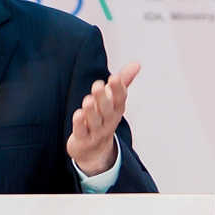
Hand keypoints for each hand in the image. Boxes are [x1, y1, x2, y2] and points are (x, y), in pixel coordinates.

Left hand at [68, 60, 139, 176]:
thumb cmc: (104, 118)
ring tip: (88, 100)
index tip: (114, 77)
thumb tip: (136, 63)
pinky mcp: (83, 140)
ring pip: (95, 122)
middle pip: (107, 111)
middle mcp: (108, 121)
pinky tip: (78, 114)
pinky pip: (82, 133)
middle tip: (97, 86)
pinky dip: (80, 124)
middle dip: (103, 98)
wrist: (95, 151)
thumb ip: (123, 81)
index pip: (120, 99)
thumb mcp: (114, 100)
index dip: (118, 89)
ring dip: (91, 111)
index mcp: (116, 110)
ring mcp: (96, 132)